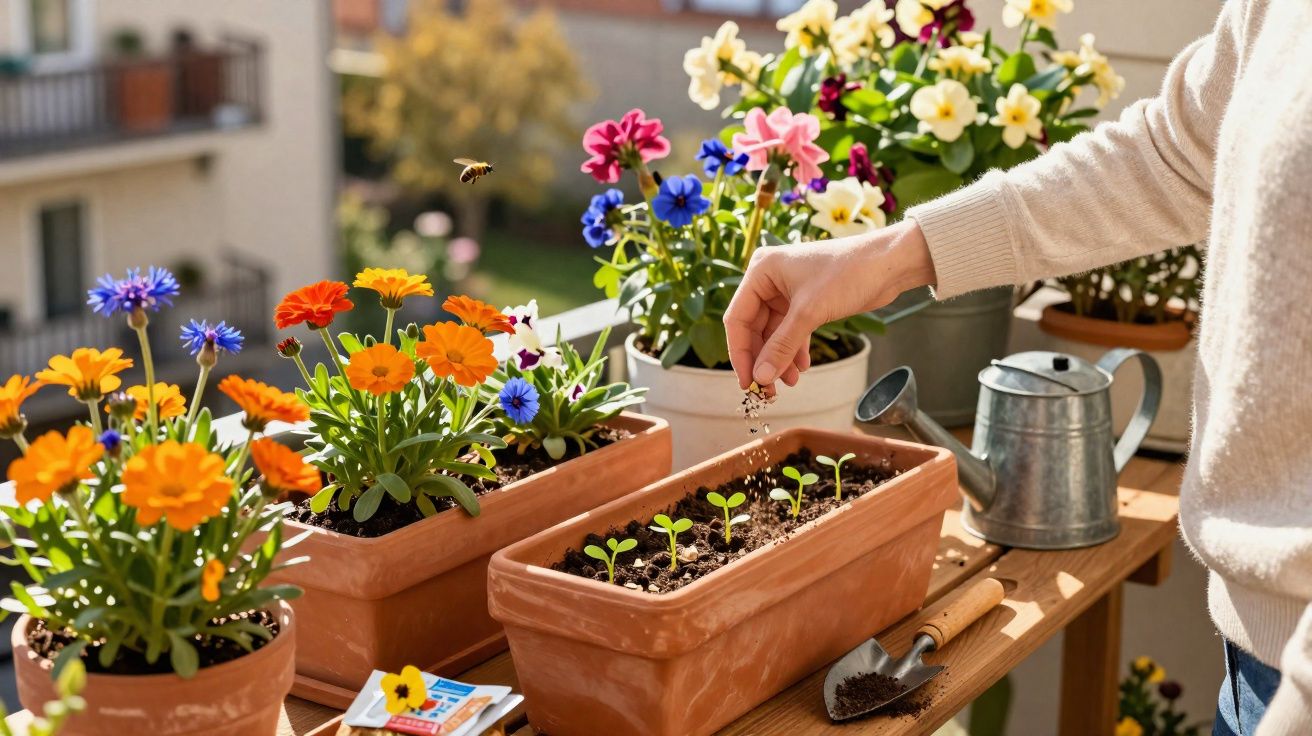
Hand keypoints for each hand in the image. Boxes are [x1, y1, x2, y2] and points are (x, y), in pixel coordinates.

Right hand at [723, 219, 935, 391]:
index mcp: (761, 271)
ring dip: (780, 358)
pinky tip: (802, 366)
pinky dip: (795, 349)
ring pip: (774, 333)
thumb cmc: (849, 272)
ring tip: (790, 382)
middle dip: (763, 359)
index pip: (738, 319)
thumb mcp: (810, 313)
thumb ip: (782, 346)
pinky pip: (791, 330)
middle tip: (768, 389)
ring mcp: (787, 291)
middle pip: (754, 328)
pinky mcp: (806, 301)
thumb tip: (761, 377)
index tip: (747, 382)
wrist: (890, 263)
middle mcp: (769, 279)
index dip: (741, 353)